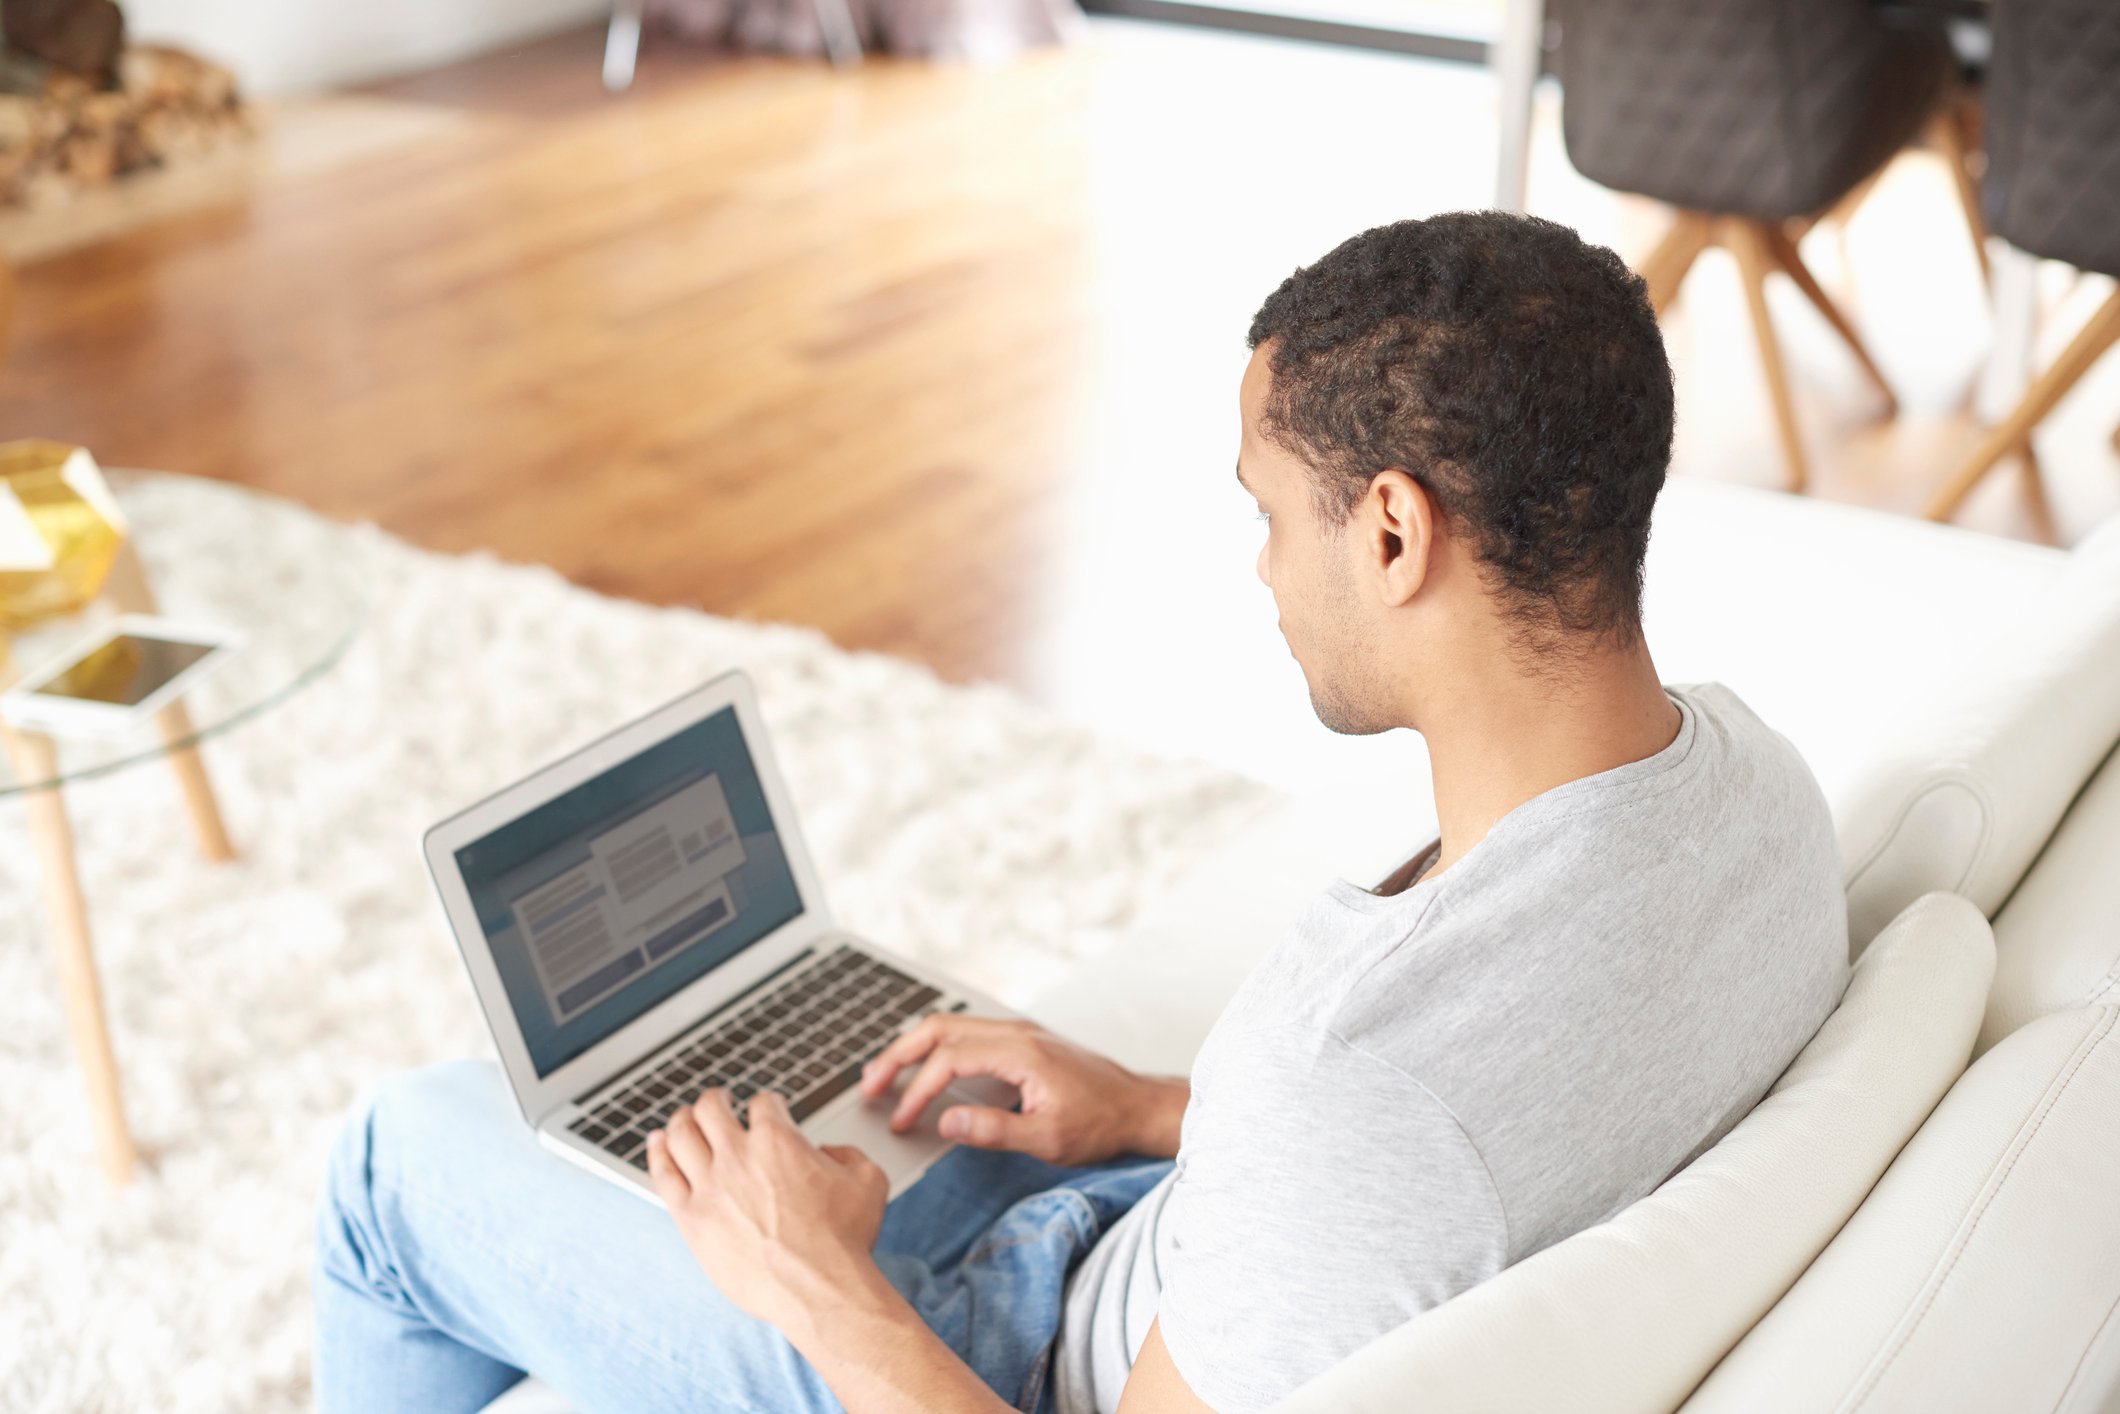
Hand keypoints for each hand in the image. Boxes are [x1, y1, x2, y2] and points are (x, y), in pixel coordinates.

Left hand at [647, 1088, 891, 1340]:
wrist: (818, 1289)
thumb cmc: (845, 1239)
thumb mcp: (869, 1180)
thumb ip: (846, 1153)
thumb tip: (827, 1153)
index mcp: (778, 1139)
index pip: (762, 1102)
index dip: (767, 1102)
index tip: (767, 1110)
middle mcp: (738, 1155)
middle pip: (711, 1108)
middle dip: (716, 1099)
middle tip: (718, 1101)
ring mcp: (710, 1186)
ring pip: (681, 1134)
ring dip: (682, 1119)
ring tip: (684, 1118)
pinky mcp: (691, 1219)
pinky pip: (664, 1174)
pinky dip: (658, 1152)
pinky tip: (657, 1143)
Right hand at [858, 1015, 1187, 1164]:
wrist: (1138, 1107)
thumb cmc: (1100, 1124)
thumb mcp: (1047, 1139)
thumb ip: (993, 1130)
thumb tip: (945, 1122)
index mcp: (1020, 1051)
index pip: (949, 1060)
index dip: (918, 1090)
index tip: (902, 1120)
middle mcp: (1015, 1032)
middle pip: (939, 1029)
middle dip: (898, 1056)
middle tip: (869, 1086)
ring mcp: (1019, 1033)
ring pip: (951, 1027)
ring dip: (914, 1049)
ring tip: (884, 1077)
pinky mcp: (1022, 1042)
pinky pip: (967, 1036)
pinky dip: (937, 1049)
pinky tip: (925, 1070)